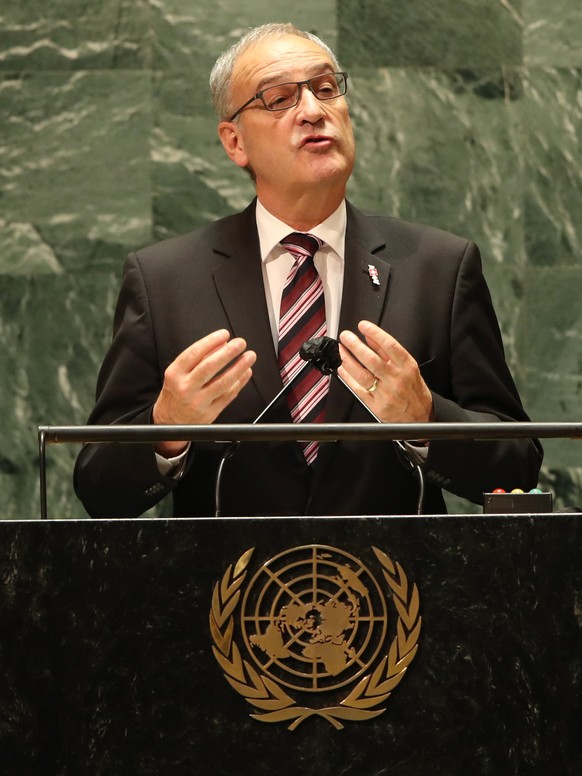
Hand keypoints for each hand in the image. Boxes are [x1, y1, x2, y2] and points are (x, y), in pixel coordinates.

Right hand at [152, 329, 255, 455]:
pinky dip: (239, 383)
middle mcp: (186, 388)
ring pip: (223, 382)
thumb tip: (220, 344)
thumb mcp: (177, 373)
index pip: (194, 353)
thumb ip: (197, 359)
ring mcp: (198, 402)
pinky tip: (246, 373)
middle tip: (240, 343)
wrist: (169, 422)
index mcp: (175, 374)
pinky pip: (228, 396)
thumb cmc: (175, 393)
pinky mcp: (210, 413)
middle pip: (209, 367)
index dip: (211, 342)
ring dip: (239, 367)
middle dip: (228, 353)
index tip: (224, 334)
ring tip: (249, 356)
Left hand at [338, 320, 432, 423]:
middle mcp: (396, 379)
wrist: (420, 418)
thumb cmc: (415, 392)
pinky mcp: (376, 405)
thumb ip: (389, 353)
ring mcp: (386, 393)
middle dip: (356, 345)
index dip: (375, 333)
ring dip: (348, 360)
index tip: (363, 326)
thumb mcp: (409, 369)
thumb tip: (372, 338)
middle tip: (346, 336)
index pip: (389, 346)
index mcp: (407, 367)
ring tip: (341, 350)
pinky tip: (342, 368)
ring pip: (362, 374)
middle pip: (372, 360)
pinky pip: (358, 389)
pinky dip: (348, 378)